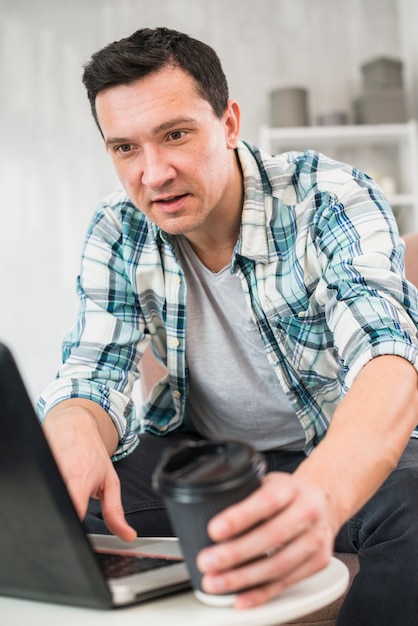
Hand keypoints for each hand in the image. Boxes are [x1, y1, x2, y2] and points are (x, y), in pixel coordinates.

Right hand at [43, 401, 136, 541]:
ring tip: (62, 488)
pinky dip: (46, 488)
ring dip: (54, 498)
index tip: (77, 528)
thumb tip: (128, 536)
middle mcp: (59, 473)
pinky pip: (37, 486)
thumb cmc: (92, 453)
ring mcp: (43, 467)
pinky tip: (52, 481)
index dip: (74, 524)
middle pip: (56, 506)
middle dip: (63, 512)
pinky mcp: (33, 464)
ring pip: (46, 496)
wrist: (74, 423)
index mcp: (79, 479)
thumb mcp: (110, 482)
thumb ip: (115, 511)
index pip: (72, 513)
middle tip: (71, 505)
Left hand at [196, 471, 333, 608]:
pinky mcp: (318, 562)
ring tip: (217, 582)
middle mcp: (307, 512)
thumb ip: (245, 495)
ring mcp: (315, 539)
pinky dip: (261, 593)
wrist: (323, 501)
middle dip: (235, 553)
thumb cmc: (287, 493)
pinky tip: (241, 598)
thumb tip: (205, 511)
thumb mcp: (268, 482)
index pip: (266, 502)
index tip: (214, 530)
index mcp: (290, 488)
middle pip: (271, 536)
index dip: (240, 517)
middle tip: (208, 561)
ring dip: (243, 578)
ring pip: (278, 565)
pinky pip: (286, 582)